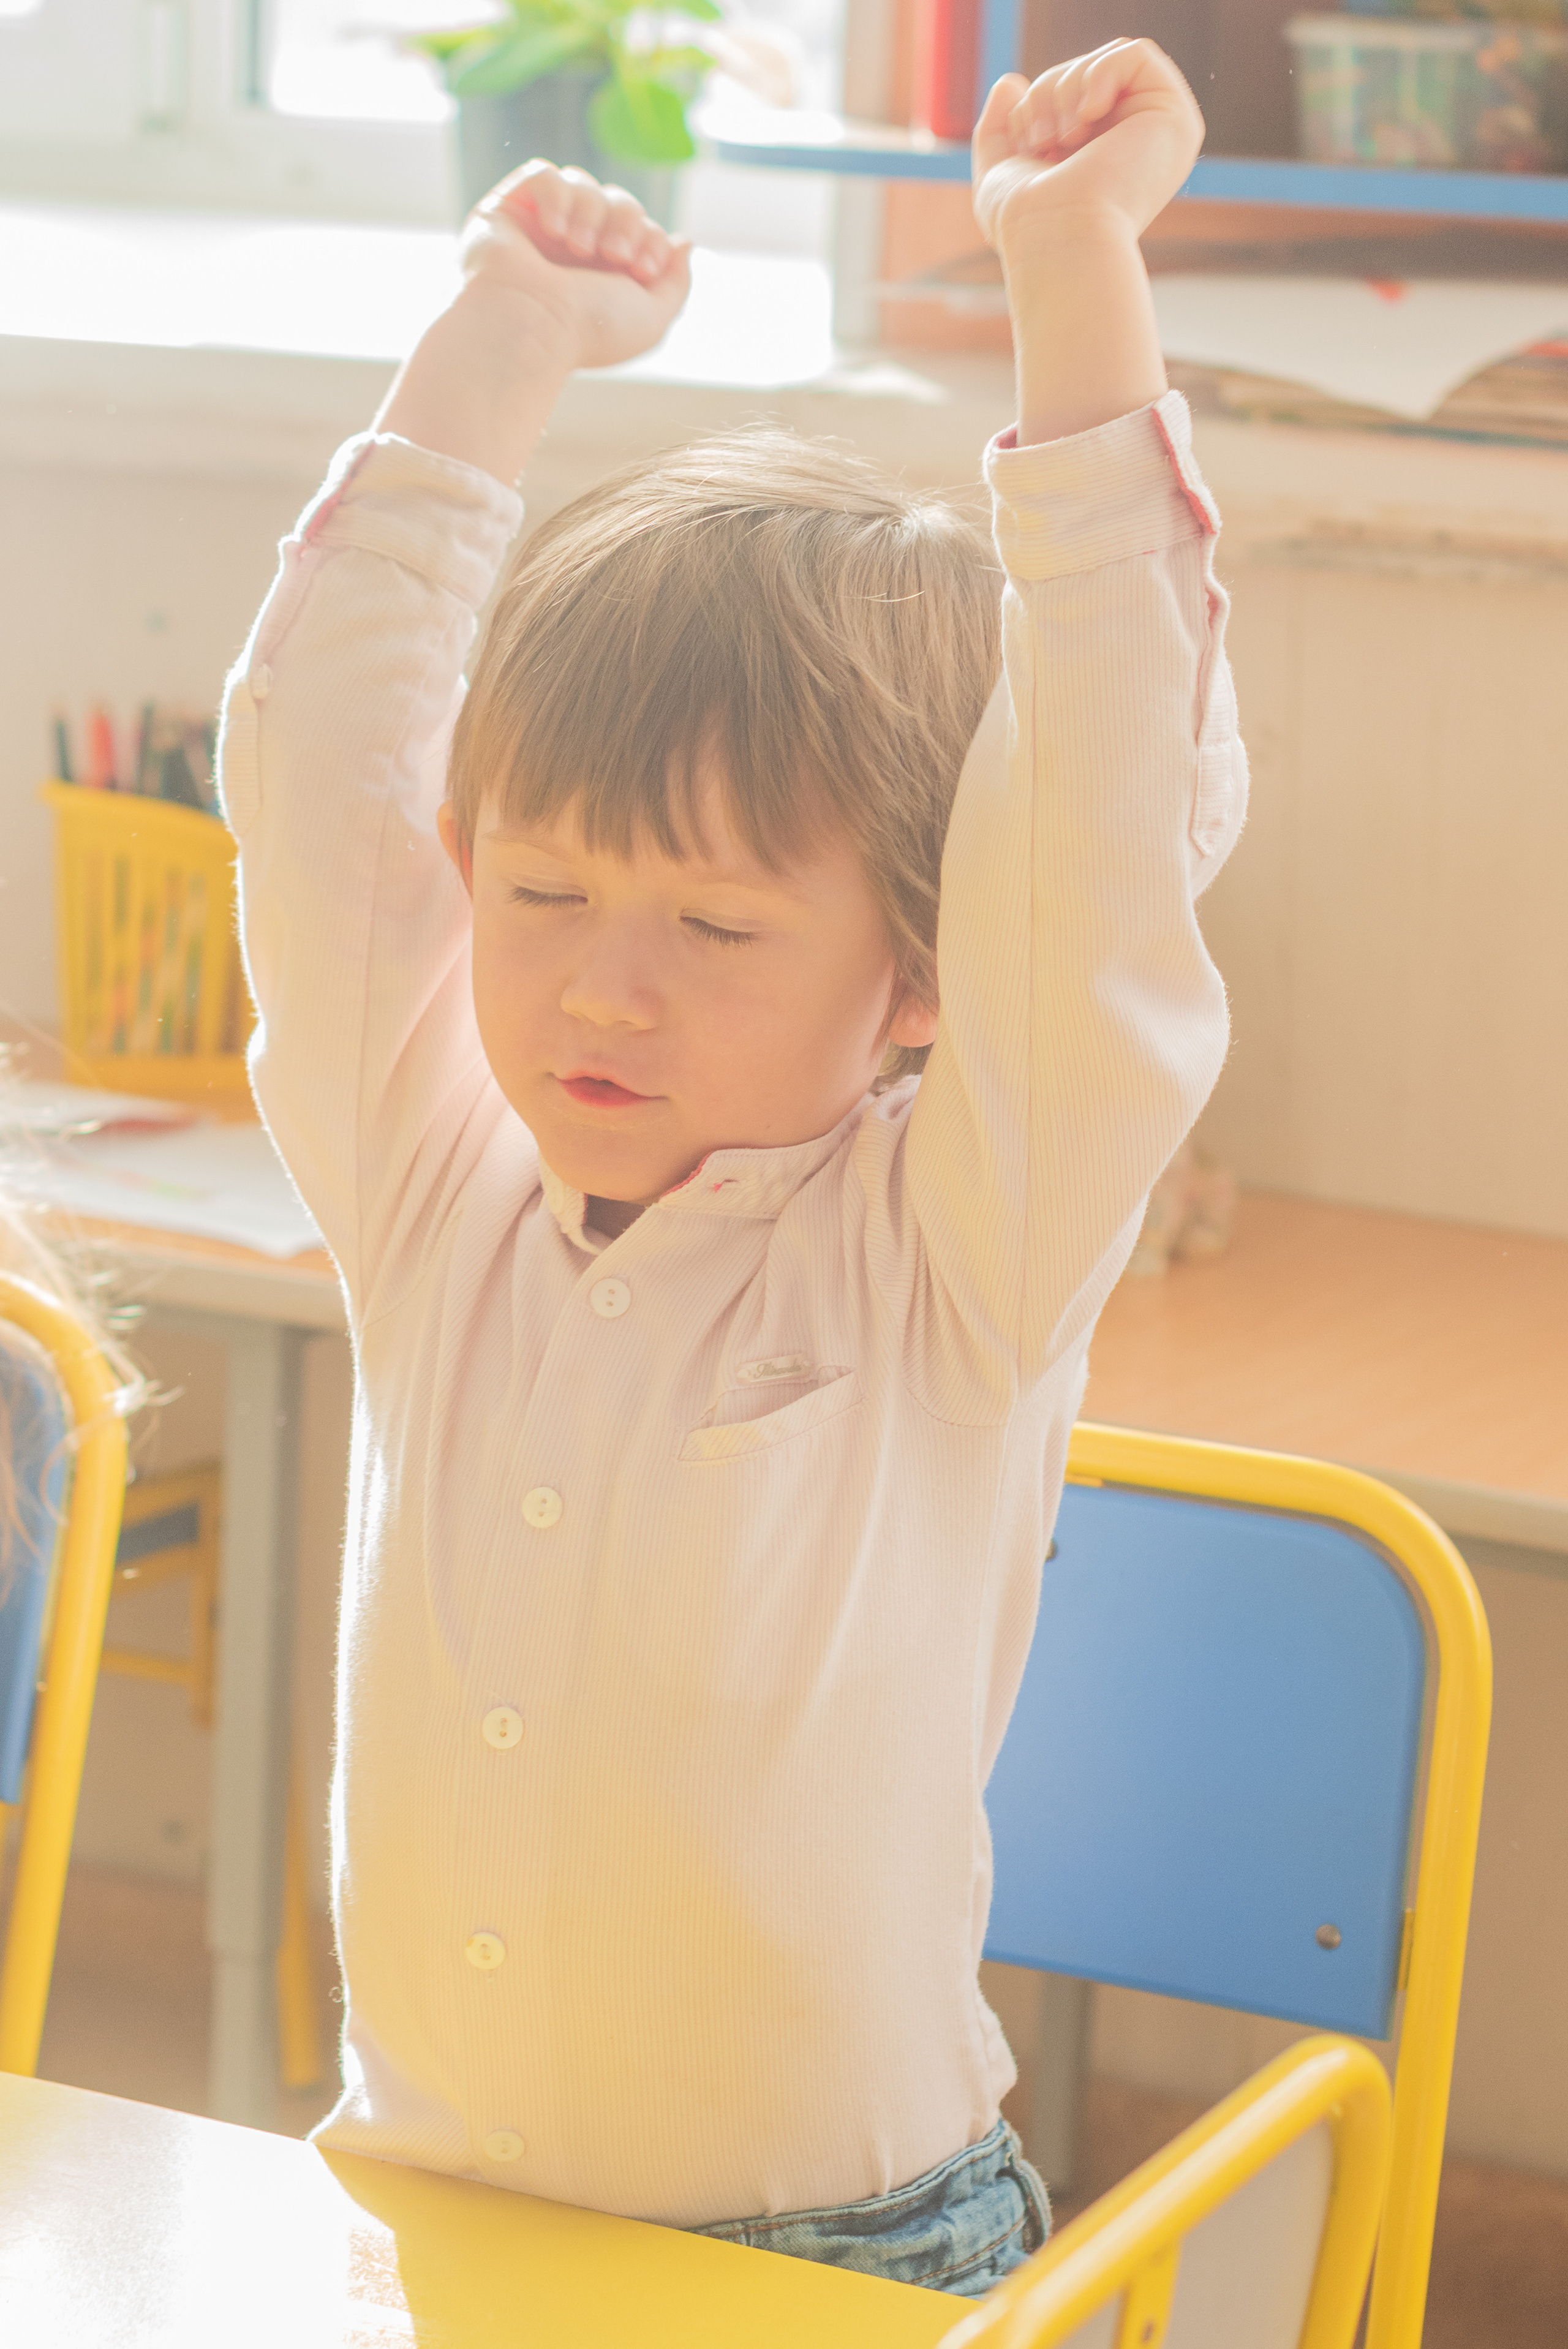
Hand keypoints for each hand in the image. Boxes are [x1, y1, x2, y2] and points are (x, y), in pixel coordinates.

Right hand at [461, 161, 692, 373]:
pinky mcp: (508, 208)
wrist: (533, 326)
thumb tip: (683, 242)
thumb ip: (675, 283)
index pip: (641, 227)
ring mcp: (540, 227)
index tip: (643, 268)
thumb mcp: (651, 318)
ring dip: (591, 213)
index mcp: (606, 272)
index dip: (651, 238)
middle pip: (618, 200)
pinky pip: (543, 173)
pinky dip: (556, 195)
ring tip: (577, 248)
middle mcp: (574, 248)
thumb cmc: (588, 331)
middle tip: (613, 254)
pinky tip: (553, 229)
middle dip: (625, 221)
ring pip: (583, 183)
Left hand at [973, 42, 1202, 260]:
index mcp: (1102, 157)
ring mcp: (1160, 132)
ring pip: (1106, 63)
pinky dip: (1099, 74)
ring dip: (1066, 88)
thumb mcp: (999, 171)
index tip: (1027, 144)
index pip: (1070, 94)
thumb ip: (999, 129)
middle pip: (1085, 74)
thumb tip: (1010, 83)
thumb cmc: (1026, 223)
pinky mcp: (1175, 117)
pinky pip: (1136, 54)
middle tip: (1042, 140)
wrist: (1054, 238)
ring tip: (1062, 137)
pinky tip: (1089, 115)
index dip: (1036, 103)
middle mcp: (1136, 145)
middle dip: (1047, 93)